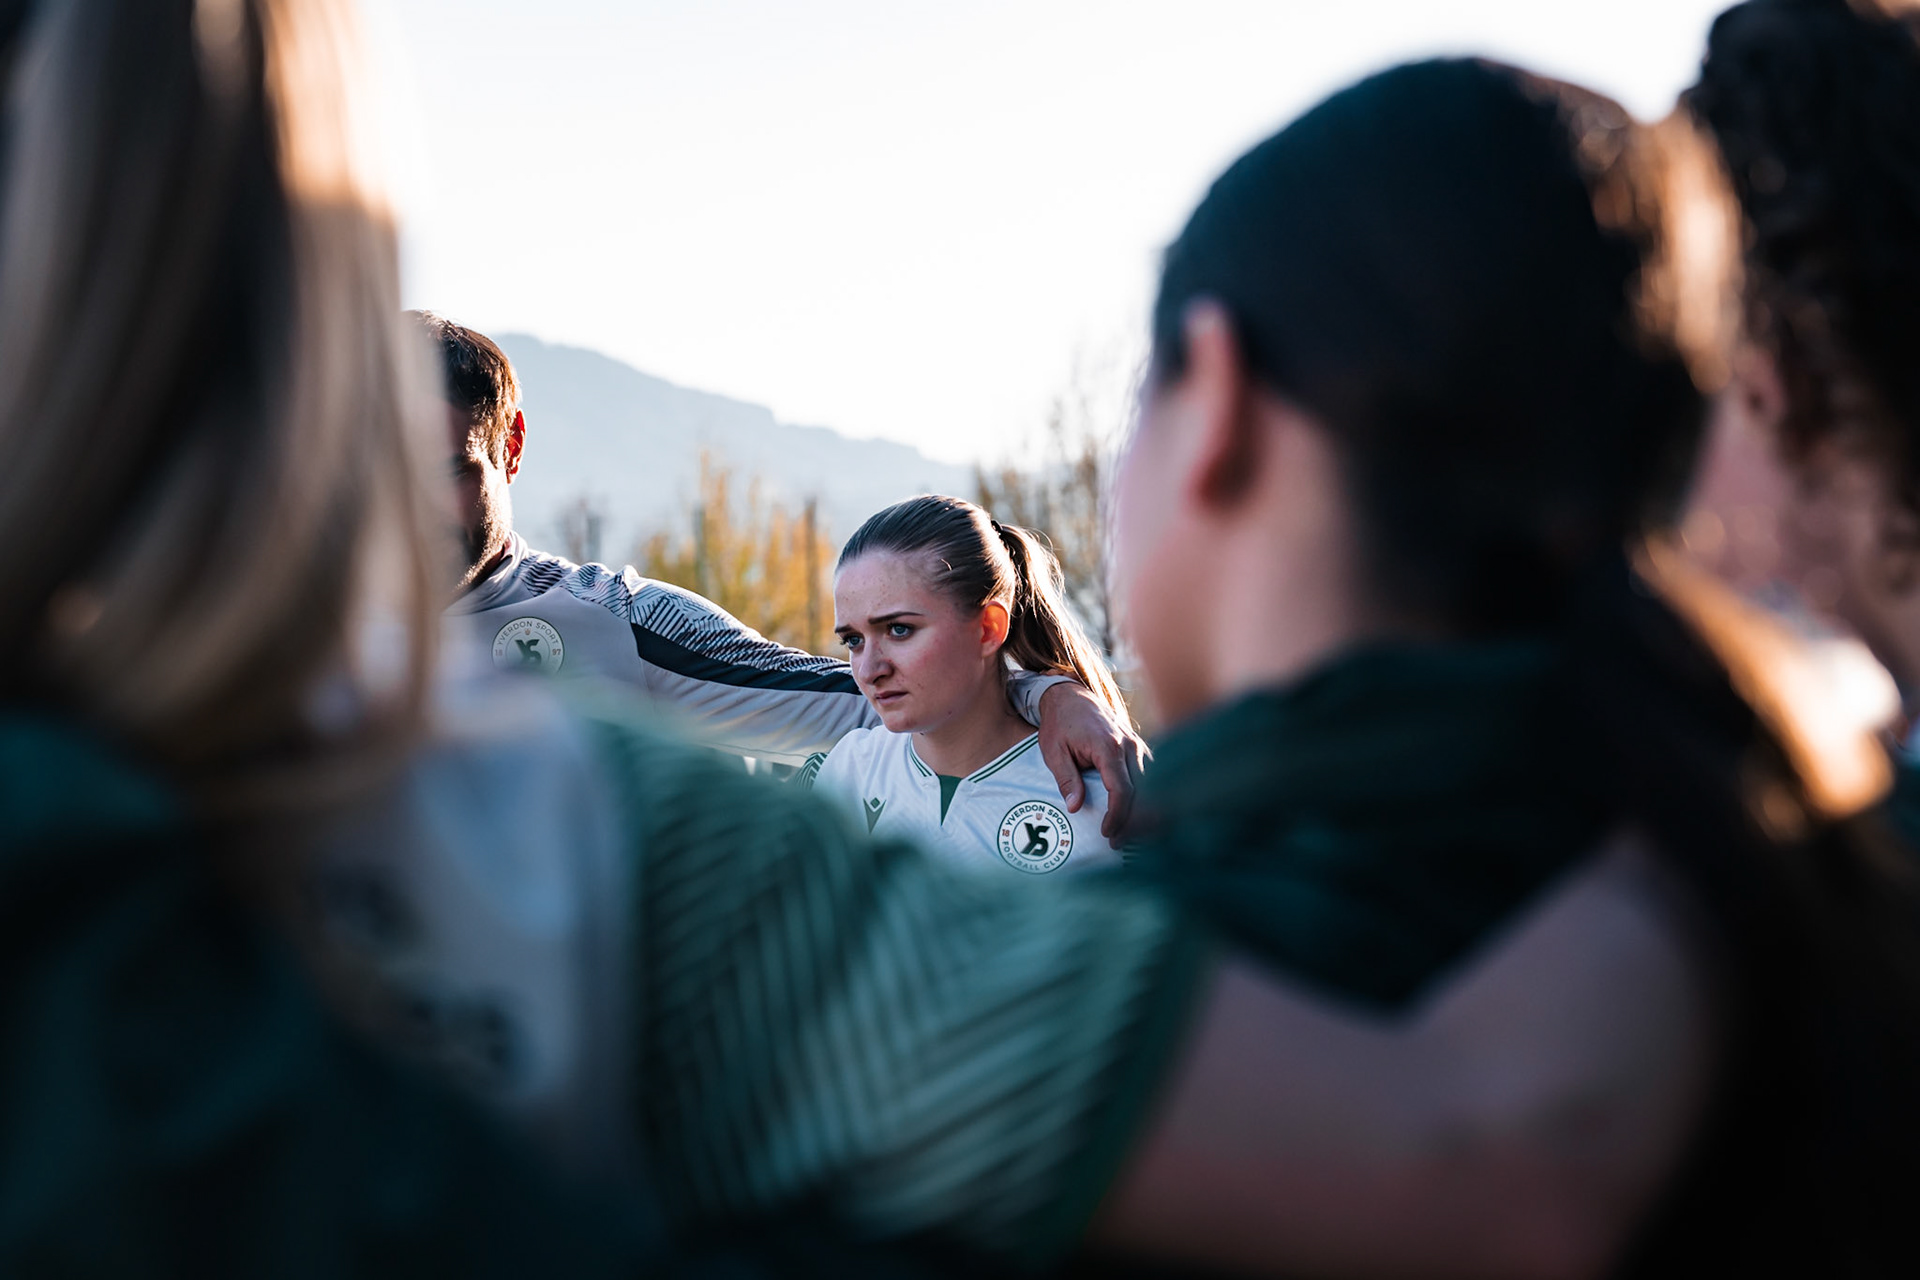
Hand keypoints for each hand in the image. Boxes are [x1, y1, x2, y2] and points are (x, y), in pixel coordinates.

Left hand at [1036, 681, 1148, 839]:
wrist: (1070, 695)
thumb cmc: (1059, 723)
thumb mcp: (1053, 751)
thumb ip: (1066, 778)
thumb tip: (1075, 807)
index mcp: (1108, 746)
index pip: (1122, 789)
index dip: (1118, 816)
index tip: (1109, 835)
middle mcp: (1129, 745)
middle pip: (1143, 791)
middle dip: (1134, 821)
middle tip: (1119, 844)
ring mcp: (1137, 745)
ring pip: (1152, 785)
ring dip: (1143, 811)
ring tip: (1131, 835)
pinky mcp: (1138, 748)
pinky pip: (1150, 776)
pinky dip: (1147, 796)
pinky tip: (1137, 815)